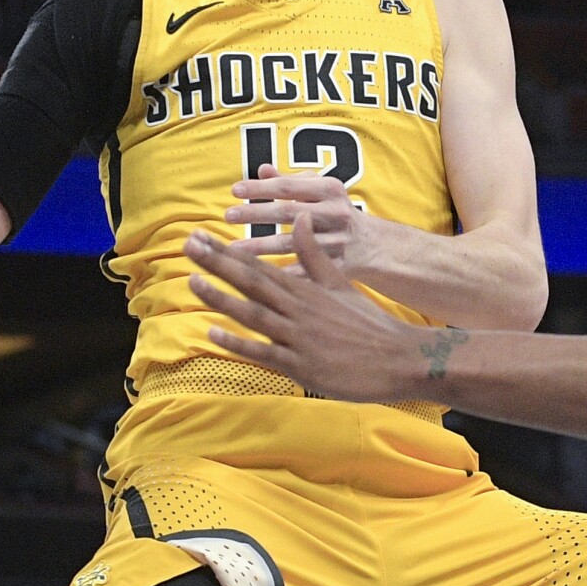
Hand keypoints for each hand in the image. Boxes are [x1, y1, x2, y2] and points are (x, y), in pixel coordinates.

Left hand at [185, 216, 458, 402]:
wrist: (399, 358)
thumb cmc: (369, 322)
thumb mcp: (342, 283)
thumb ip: (315, 256)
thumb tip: (300, 220)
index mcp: (307, 289)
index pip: (260, 266)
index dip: (227, 251)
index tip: (201, 237)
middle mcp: (299, 309)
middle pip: (251, 282)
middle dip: (217, 263)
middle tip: (187, 245)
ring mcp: (299, 337)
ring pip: (253, 314)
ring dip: (221, 298)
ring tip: (193, 281)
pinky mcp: (301, 365)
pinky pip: (264, 352)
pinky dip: (238, 343)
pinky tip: (213, 333)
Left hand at [218, 165, 368, 274]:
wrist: (372, 245)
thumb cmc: (337, 211)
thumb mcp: (322, 190)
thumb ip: (292, 181)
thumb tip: (262, 169)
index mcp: (330, 190)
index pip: (289, 187)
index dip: (261, 188)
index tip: (235, 190)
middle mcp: (335, 214)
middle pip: (288, 213)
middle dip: (255, 214)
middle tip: (227, 215)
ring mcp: (337, 242)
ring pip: (290, 244)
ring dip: (258, 246)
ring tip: (232, 249)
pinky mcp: (337, 267)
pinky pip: (302, 271)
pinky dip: (278, 273)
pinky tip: (255, 275)